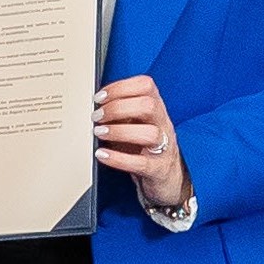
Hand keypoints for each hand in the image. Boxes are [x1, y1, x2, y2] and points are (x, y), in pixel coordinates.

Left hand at [94, 75, 188, 209]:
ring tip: (99, 133)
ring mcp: (164, 147)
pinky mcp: (157, 169)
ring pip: (150, 133)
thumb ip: (121, 111)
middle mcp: (163, 124)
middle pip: (148, 106)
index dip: (120, 87)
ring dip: (119, 131)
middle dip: (117, 108)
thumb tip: (95, 106)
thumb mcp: (137, 123)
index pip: (146, 86)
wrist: (169, 177)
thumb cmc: (147, 146)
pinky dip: (118, 159)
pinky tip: (102, 154)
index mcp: (157, 108)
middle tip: (97, 116)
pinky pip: (141, 163)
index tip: (99, 97)